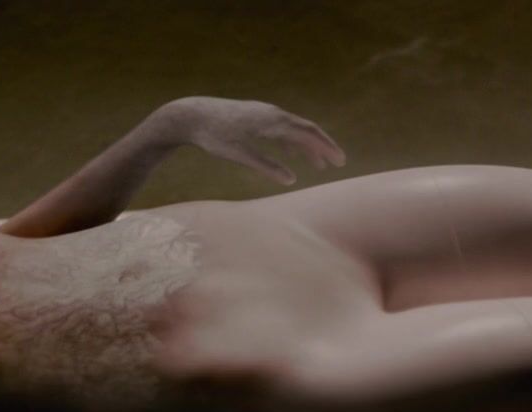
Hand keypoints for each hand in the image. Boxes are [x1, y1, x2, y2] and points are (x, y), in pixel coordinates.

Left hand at [154, 96, 346, 184]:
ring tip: (318, 164)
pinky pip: (281, 127)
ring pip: (293, 129)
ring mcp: (264, 112)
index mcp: (272, 121)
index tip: (340, 162)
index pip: (308, 133)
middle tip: (337, 163)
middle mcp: (272, 113)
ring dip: (307, 145)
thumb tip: (292, 180)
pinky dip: (291, 141)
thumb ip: (266, 166)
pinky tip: (291, 154)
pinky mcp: (255, 115)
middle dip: (322, 146)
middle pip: (306, 128)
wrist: (191, 114)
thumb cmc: (214, 136)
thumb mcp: (240, 155)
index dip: (325, 148)